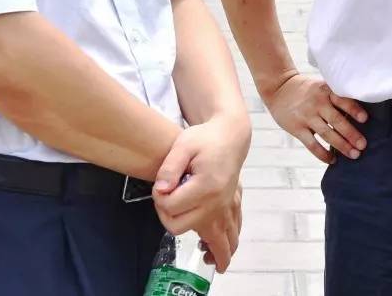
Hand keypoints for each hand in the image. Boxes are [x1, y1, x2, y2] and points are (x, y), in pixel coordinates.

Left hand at [154, 116, 248, 271]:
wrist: (231, 136)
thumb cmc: (205, 139)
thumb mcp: (183, 145)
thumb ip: (169, 167)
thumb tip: (161, 190)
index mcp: (205, 186)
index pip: (170, 207)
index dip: (158, 198)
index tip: (160, 186)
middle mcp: (218, 202)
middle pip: (182, 227)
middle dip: (167, 218)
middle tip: (167, 202)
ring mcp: (227, 207)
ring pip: (219, 242)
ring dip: (212, 252)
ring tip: (205, 257)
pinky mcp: (233, 206)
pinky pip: (233, 233)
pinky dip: (225, 245)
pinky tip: (214, 249)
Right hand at [266, 73, 367, 164]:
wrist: (279, 88)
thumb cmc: (308, 90)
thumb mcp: (321, 86)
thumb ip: (336, 97)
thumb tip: (360, 113)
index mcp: (325, 91)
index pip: (342, 100)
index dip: (353, 109)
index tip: (365, 119)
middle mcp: (317, 103)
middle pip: (336, 120)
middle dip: (351, 134)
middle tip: (363, 145)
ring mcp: (306, 116)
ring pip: (326, 133)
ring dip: (341, 145)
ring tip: (354, 154)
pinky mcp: (297, 128)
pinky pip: (312, 144)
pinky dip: (322, 154)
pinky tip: (332, 160)